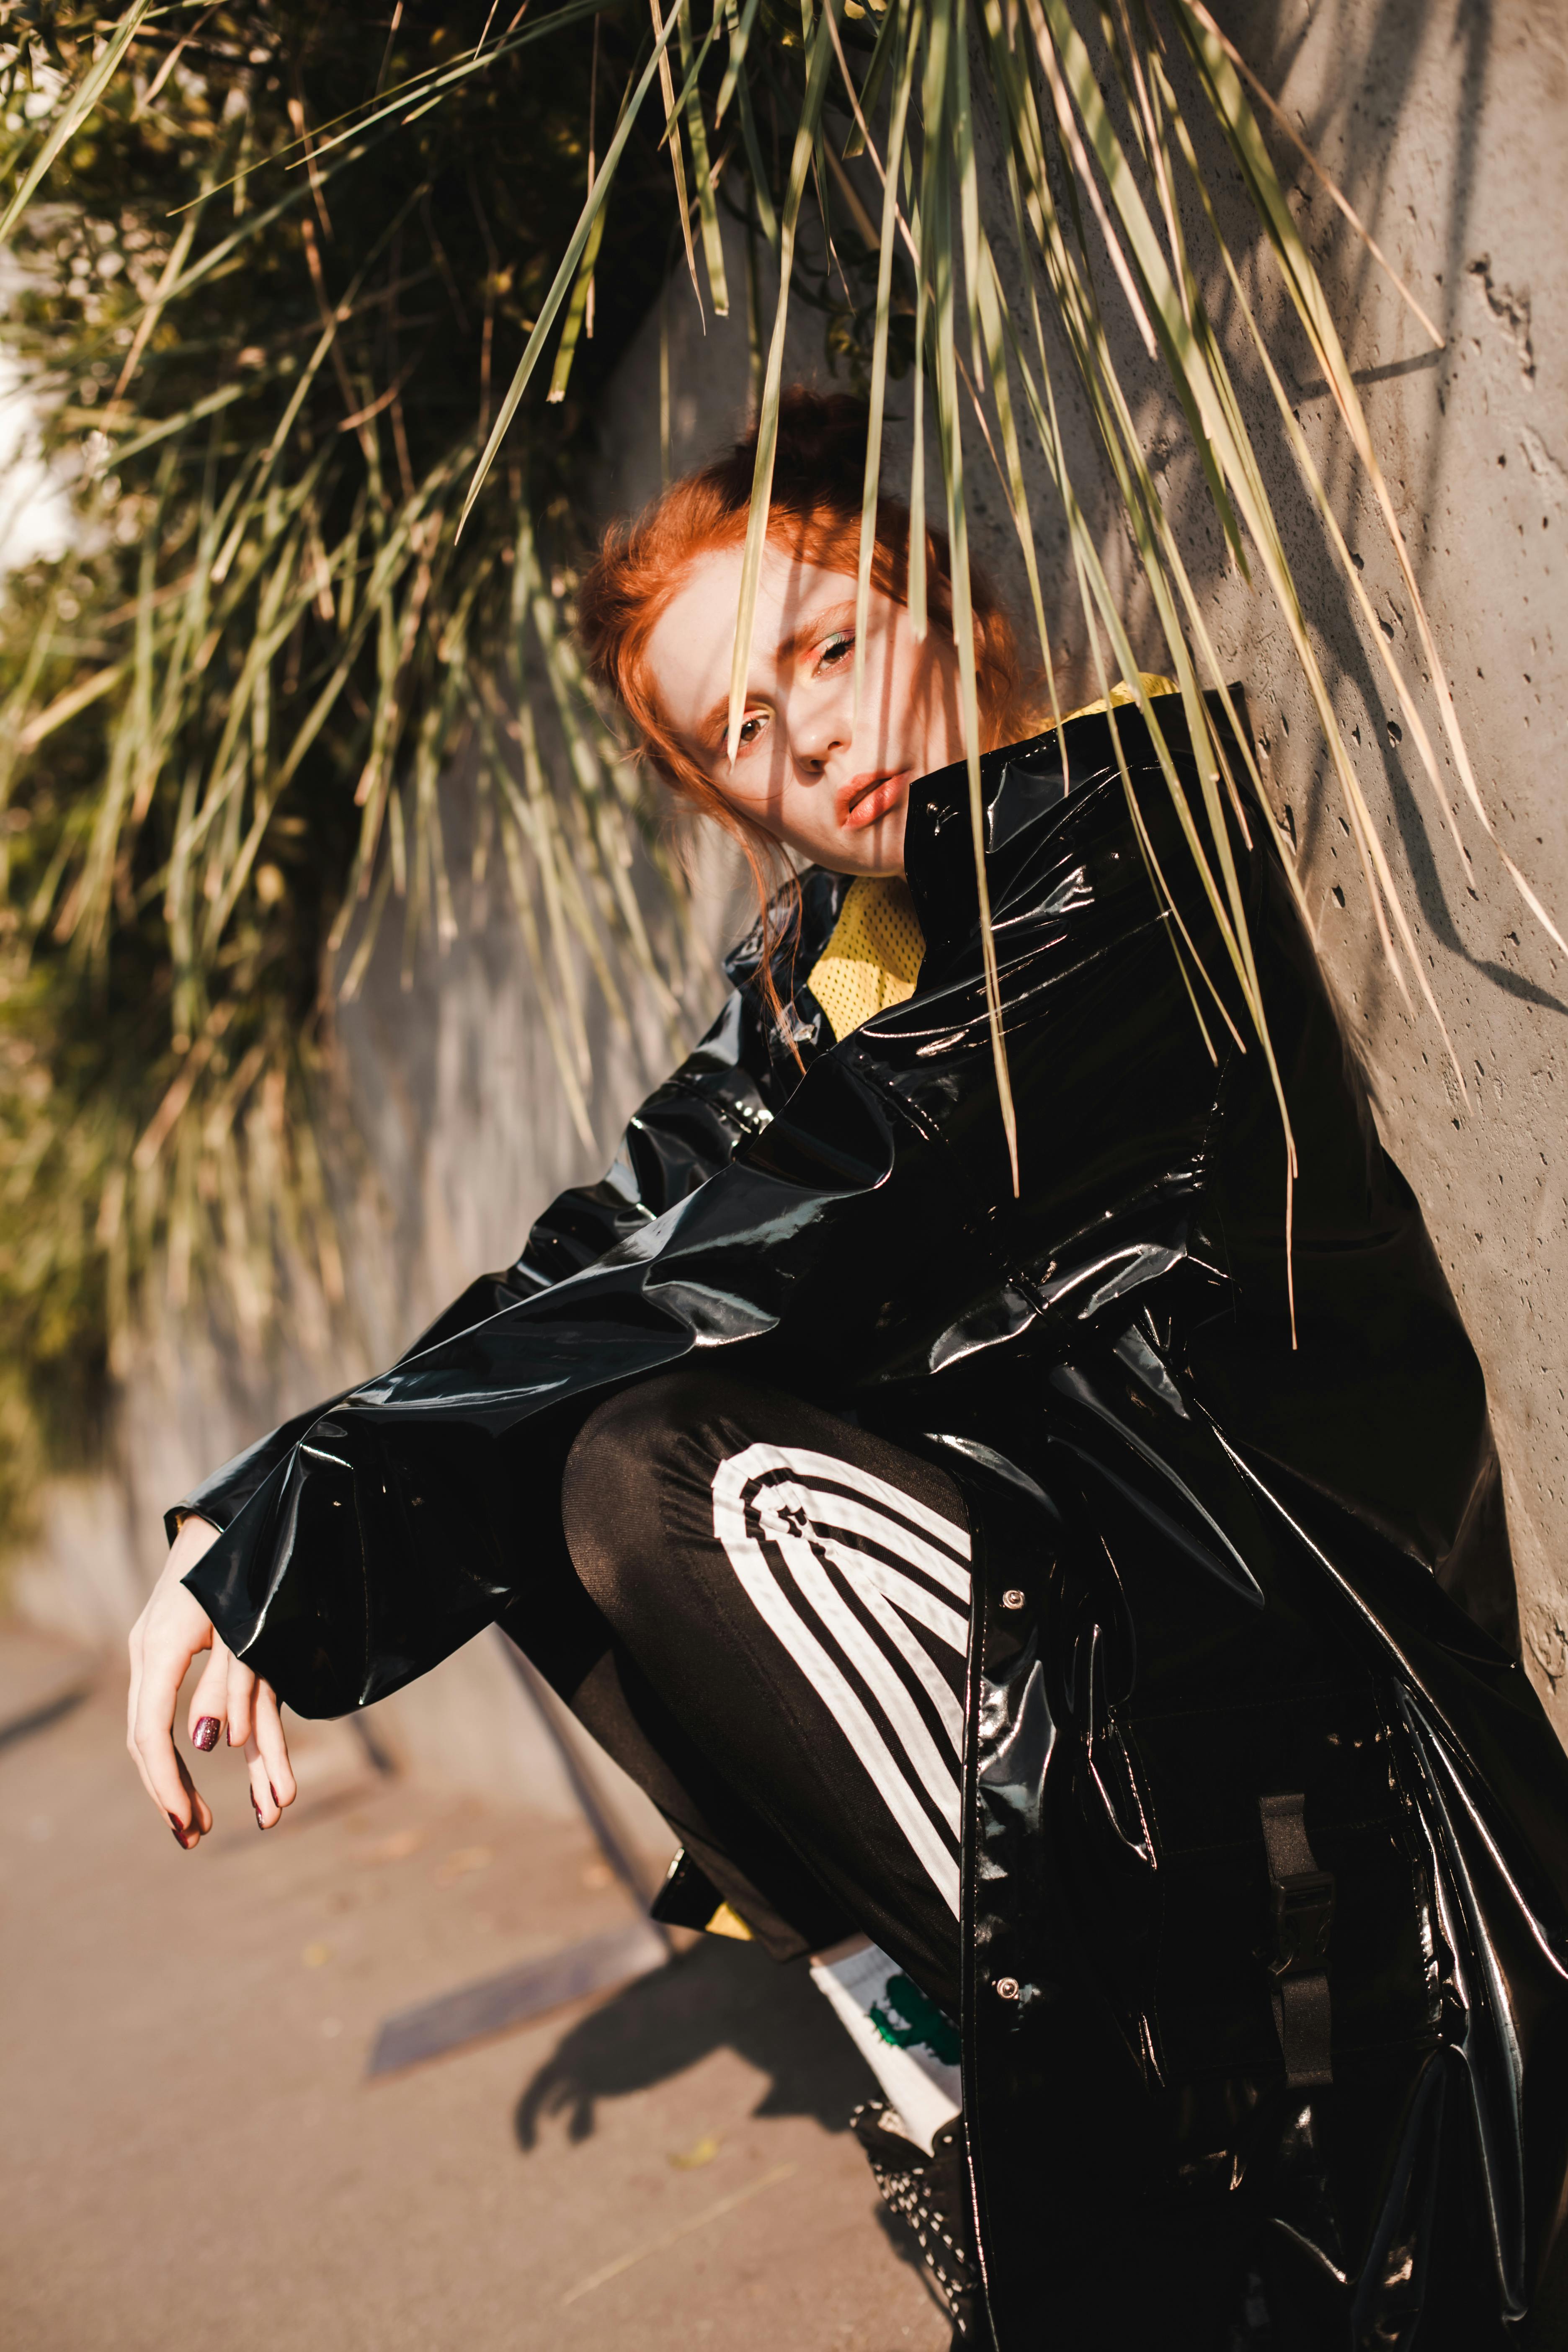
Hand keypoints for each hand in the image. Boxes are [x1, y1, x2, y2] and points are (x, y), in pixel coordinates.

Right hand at [126, 1515, 296, 1846]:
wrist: (225, 1517)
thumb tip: (210, 1745)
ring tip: (198, 1826)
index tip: (186, 1822)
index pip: (150, 1731)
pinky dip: (195, 1747)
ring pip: (163, 1731)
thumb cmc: (242, 1566)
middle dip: (170, 1792)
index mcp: (161, 1648)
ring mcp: (161, 1655)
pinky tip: (218, 1775)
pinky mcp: (177, 1653)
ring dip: (181, 1779)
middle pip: (148, 1740)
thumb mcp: (244, 1626)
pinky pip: (181, 1710)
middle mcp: (152, 1656)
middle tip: (193, 1837)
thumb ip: (230, 1683)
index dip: (167, 1780)